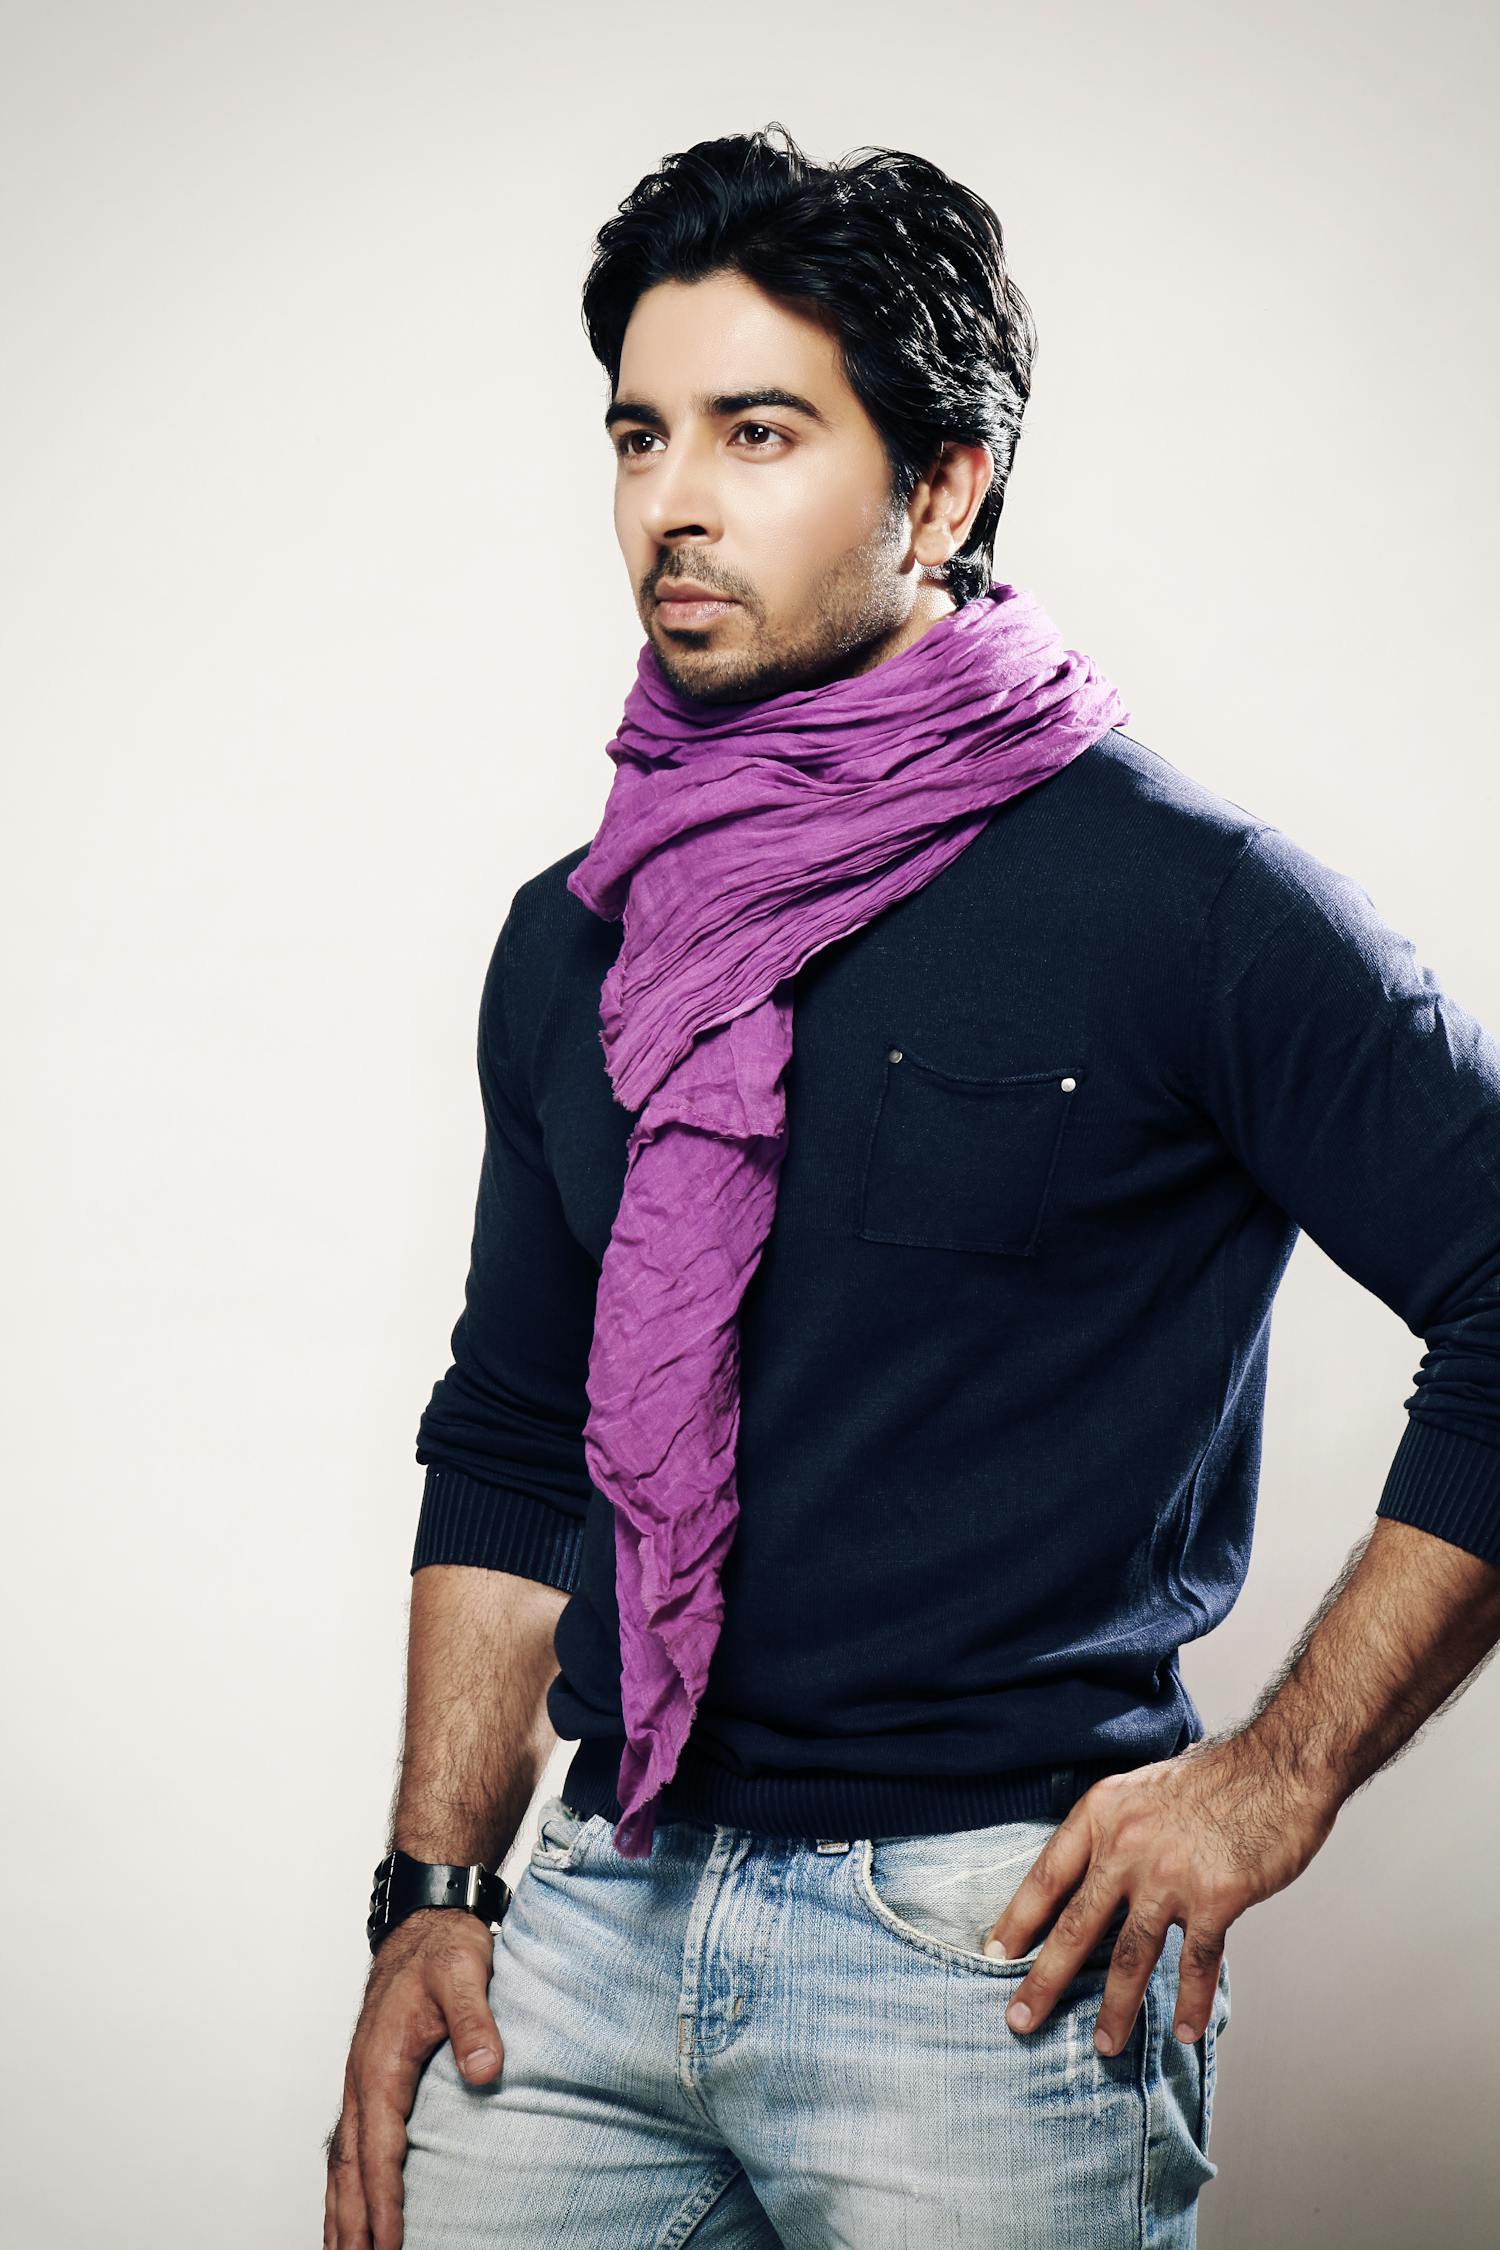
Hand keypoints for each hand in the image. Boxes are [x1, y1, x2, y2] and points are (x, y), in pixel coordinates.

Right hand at [323, 1908, 503, 2249]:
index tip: (391, 2246)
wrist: (424, 1923)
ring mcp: (360, 2084)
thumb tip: (488, 2070)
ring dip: (340, 2214)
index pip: (380, 2149)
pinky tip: (349, 2209)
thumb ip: (475, 2022)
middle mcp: (362, 2081)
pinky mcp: (368, 2083)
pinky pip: (348, 2146)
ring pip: (341, 2163)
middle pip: (349, 2169)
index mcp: (381, 2064)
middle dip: (352, 2226)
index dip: (384, 2202)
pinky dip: (344, 2186)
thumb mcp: (465, 1974)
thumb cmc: (444, 1950)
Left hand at [983, 1737, 1337, 2055]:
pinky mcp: (1215, 1898)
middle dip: (1044, 1980)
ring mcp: (1169, 1875)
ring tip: (1104, 2046)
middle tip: (1019, 2020)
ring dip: (1115, 2009)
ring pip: (1130, 1956)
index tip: (994, 1955)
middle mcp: (1126, 1846)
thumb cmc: (1215, 1777)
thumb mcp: (1142, 1789)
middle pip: (1076, 1926)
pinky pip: (1194, 1962)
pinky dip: (1189, 2001)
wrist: (1277, 1764)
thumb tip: (1094, 1880)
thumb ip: (1116, 1833)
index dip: (1017, 1920)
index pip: (1046, 1876)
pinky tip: (1183, 2030)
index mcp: (1102, 1814)